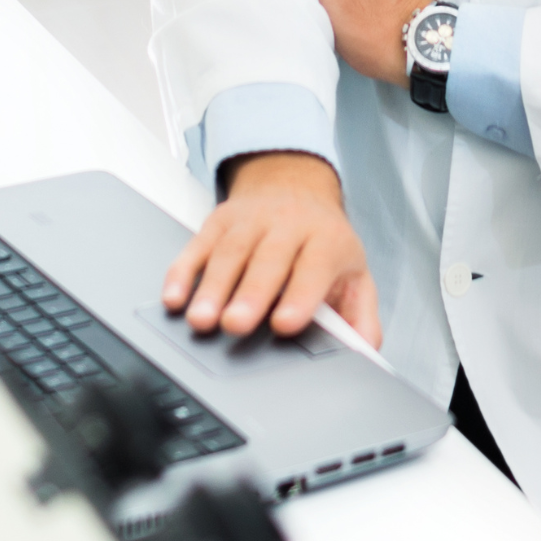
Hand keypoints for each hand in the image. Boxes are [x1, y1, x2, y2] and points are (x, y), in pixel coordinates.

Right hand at [162, 151, 381, 344]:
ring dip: (212, 288)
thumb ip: (362, 318)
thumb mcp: (355, 274)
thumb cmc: (323, 242)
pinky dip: (182, 271)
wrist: (295, 186)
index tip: (285, 324)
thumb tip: (366, 354)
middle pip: (267, 260)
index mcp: (326, 241)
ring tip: (202, 321)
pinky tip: (174, 297)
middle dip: (250, 294)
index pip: (314, 267)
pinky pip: (198, 245)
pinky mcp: (219, 220)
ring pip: (229, 253)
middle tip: (236, 325)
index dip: (300, 295)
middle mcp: (288, 225)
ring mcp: (251, 221)